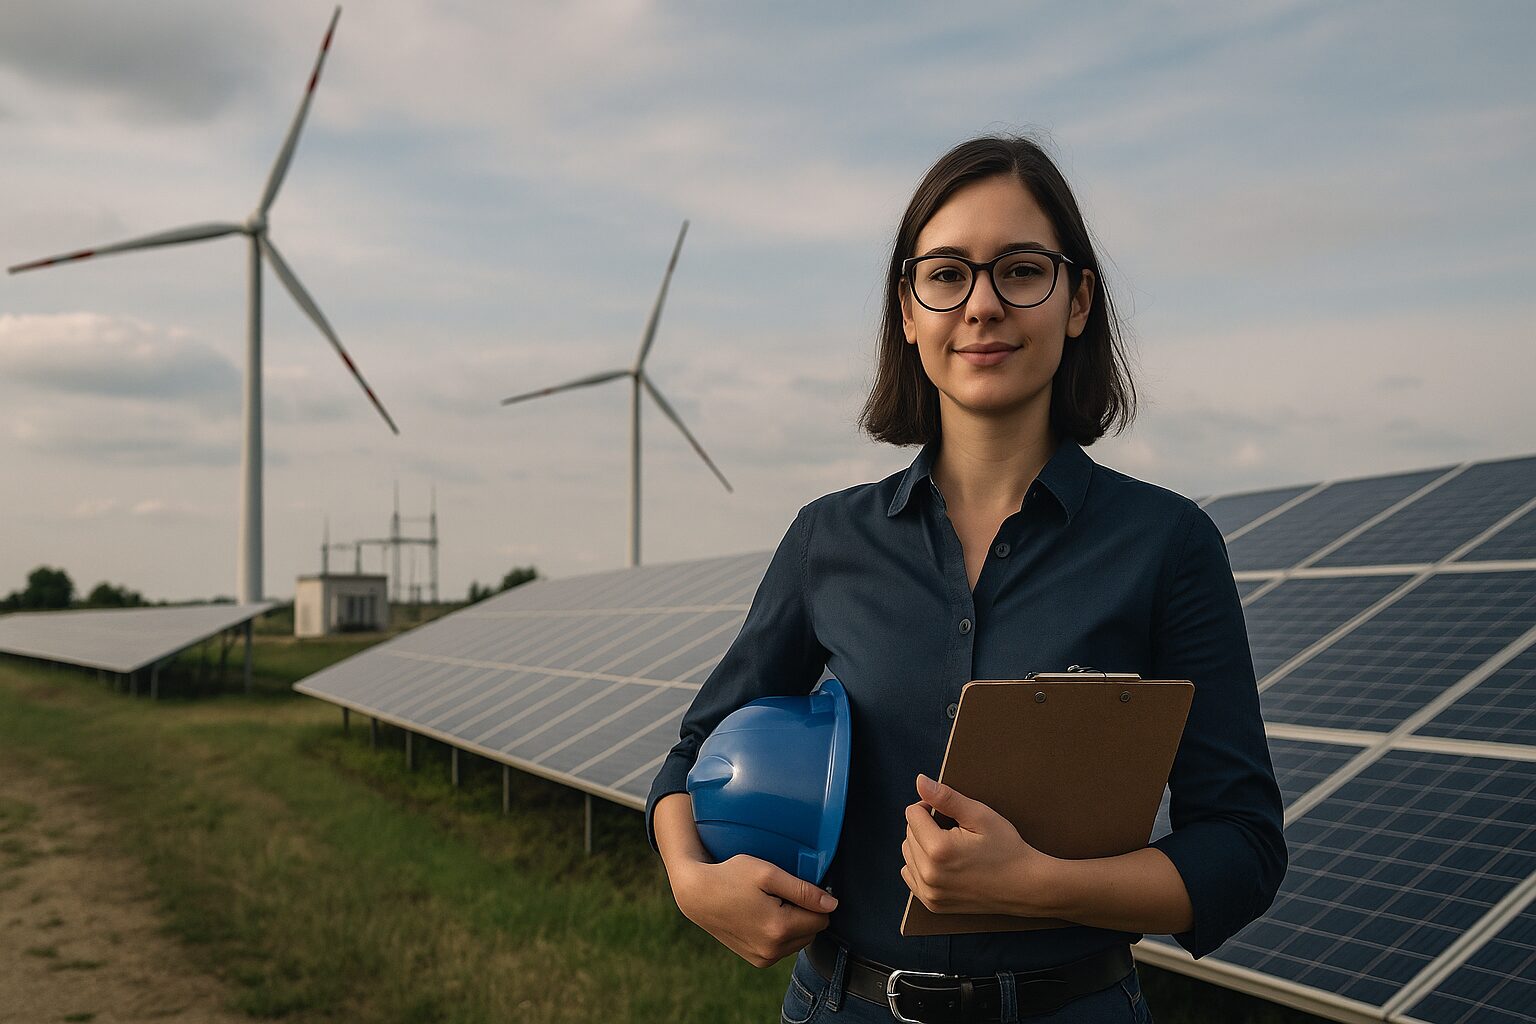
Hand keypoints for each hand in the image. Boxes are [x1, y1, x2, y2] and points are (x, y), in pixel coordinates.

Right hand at [671, 854, 837, 967]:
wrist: (697, 894)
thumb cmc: (731, 876)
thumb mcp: (768, 873)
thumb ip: (803, 890)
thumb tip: (833, 905)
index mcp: (778, 929)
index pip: (822, 918)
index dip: (813, 899)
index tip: (794, 886)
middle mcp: (772, 951)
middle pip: (812, 931)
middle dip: (803, 912)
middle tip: (777, 894)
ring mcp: (764, 959)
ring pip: (800, 941)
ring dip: (793, 923)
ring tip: (768, 903)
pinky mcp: (757, 961)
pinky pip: (785, 947)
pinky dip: (781, 932)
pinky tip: (763, 915)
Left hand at [901, 773, 1058, 916]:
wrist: (1025, 886)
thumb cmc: (1007, 848)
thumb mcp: (980, 816)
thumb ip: (946, 797)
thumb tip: (920, 781)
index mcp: (939, 850)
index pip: (912, 814)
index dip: (930, 807)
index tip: (949, 813)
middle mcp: (929, 875)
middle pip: (908, 834)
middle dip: (925, 826)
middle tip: (954, 830)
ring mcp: (930, 893)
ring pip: (907, 854)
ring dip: (922, 845)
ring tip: (951, 846)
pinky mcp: (933, 904)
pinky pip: (910, 875)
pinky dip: (921, 865)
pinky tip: (943, 863)